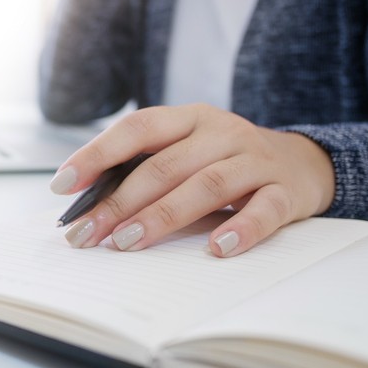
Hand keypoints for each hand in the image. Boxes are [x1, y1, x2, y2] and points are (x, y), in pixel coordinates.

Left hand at [50, 104, 335, 256]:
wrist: (303, 163)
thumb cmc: (225, 161)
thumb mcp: (188, 151)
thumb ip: (146, 169)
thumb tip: (89, 205)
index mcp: (189, 118)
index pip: (137, 128)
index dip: (98, 154)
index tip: (63, 184)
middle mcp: (221, 132)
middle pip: (164, 166)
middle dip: (120, 202)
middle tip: (89, 234)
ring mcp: (255, 160)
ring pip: (206, 185)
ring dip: (163, 216)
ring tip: (128, 242)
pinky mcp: (286, 191)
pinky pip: (265, 210)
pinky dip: (241, 230)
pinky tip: (217, 249)